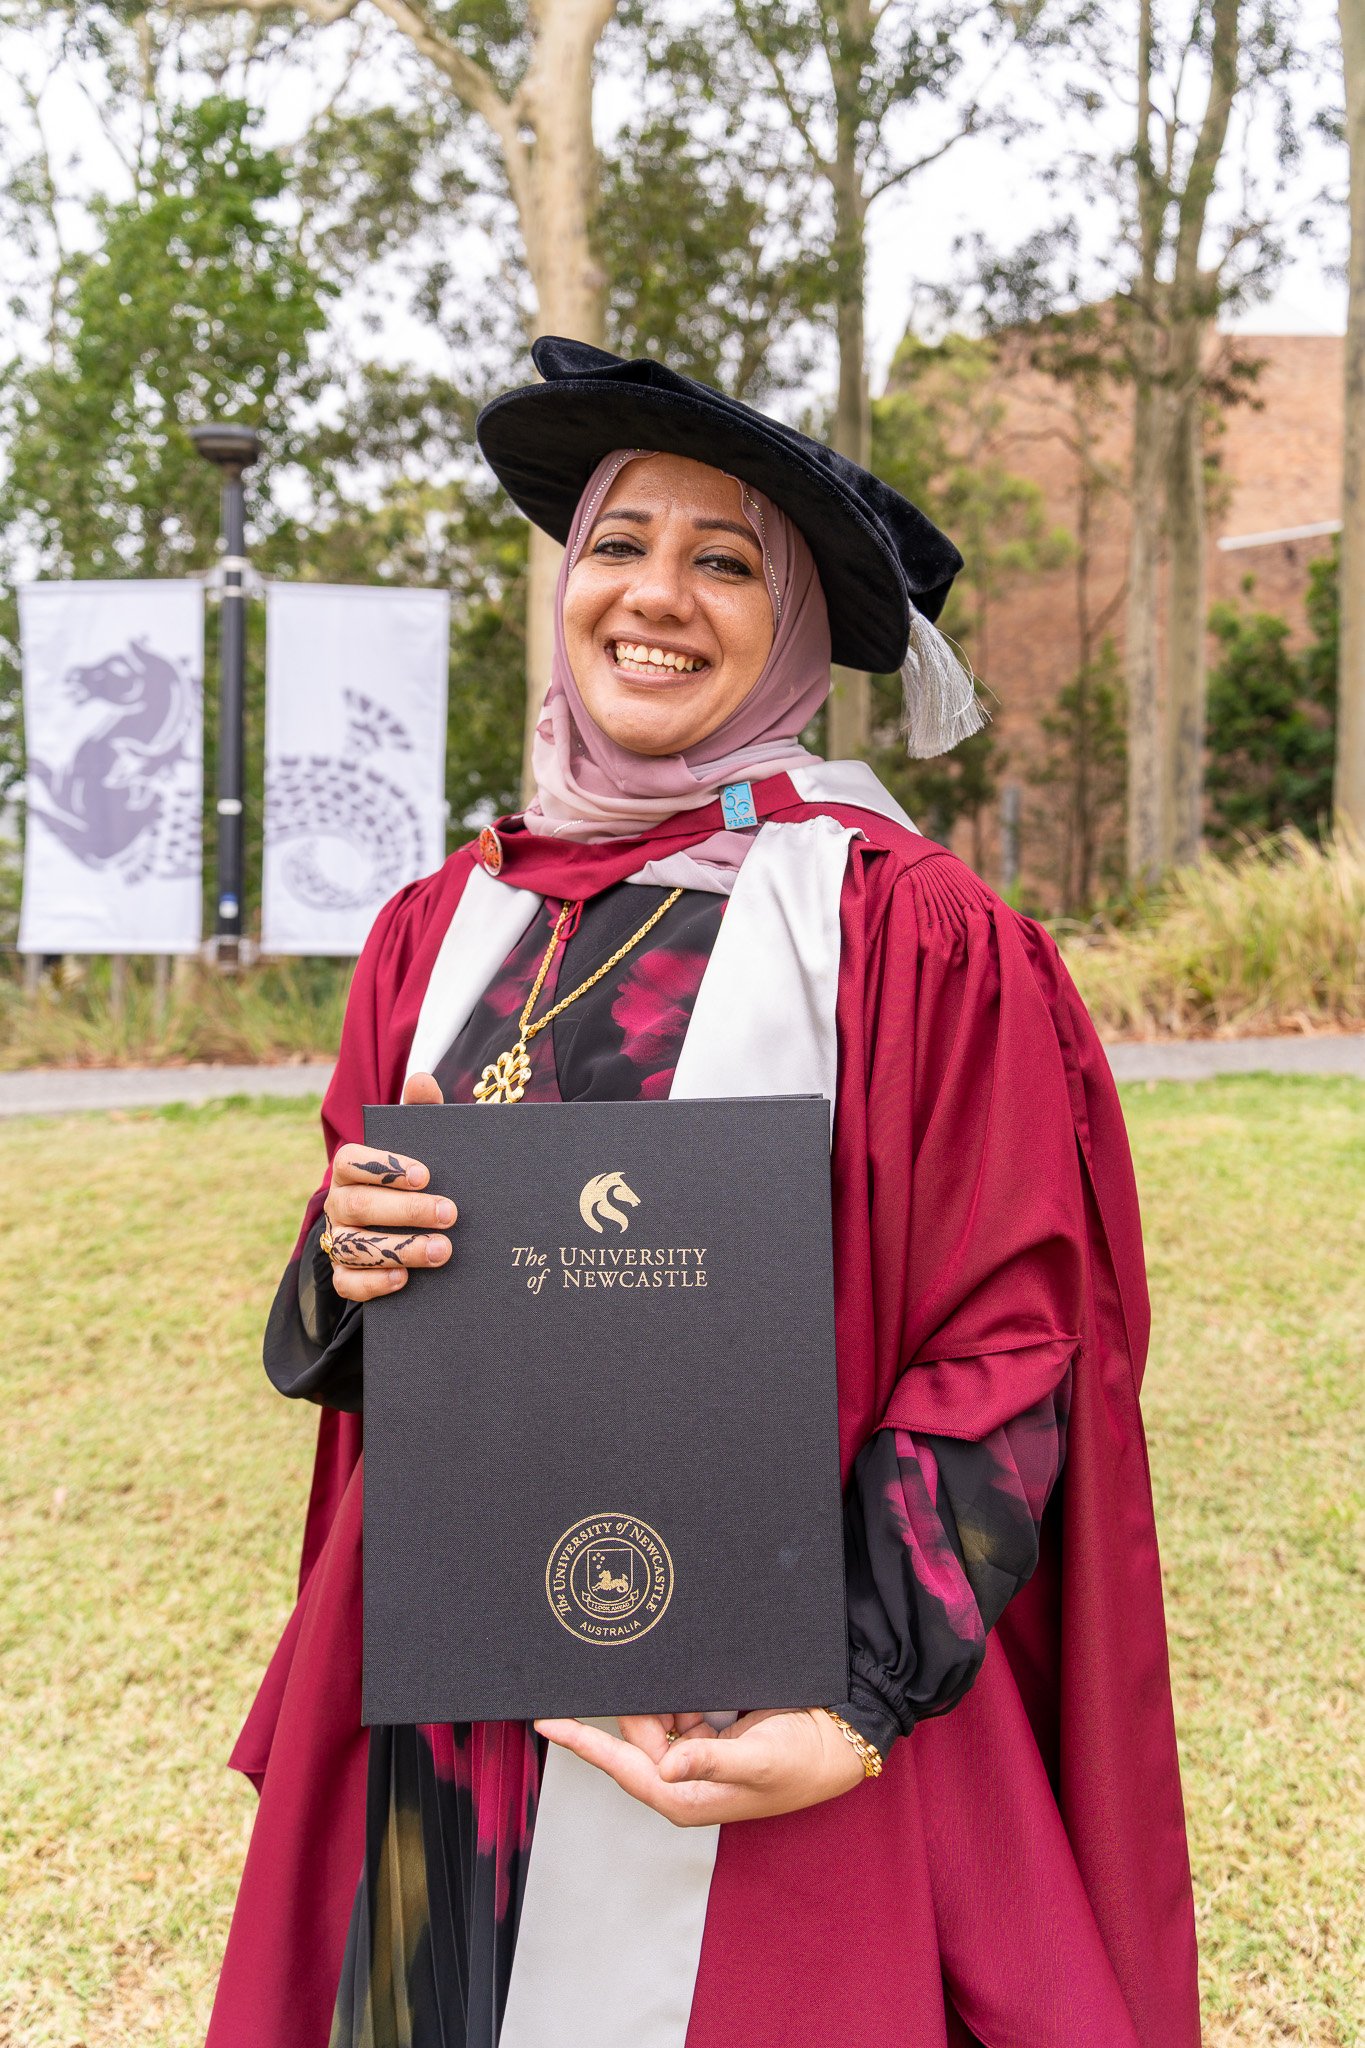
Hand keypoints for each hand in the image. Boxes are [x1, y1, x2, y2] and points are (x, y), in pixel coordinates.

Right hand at [323, 1072, 454, 1301]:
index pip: (352, 1161)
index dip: (385, 1168)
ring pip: (354, 1247)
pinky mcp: (344, 1273)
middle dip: (407, 1212)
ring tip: (443, 1250)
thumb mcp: (423, 1143)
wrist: (410, 1224)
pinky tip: (405, 1279)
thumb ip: (421, 1113)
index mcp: (351, 1168)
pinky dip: (374, 1283)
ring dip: (400, 1248)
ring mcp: (338, 1240)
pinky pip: (347, 1283)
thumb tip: (423, 1079)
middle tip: (450, 1213)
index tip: (426, 1174)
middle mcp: (339, 1203)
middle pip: (361, 1207)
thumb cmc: (416, 1175)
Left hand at [533, 1707, 865, 1826]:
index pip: (621, 1766)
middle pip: (637, 1733)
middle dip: (640, 1703)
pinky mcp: (709, 1736)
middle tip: (657, 1674)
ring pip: (656, 1716)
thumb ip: (709, 1761)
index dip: (583, 1743)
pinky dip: (680, 1691)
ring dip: (663, 1695)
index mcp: (685, 1796)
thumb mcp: (757, 1760)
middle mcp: (683, 1778)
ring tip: (699, 1684)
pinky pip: (678, 1707)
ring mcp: (695, 1756)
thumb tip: (664, 1767)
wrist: (837, 1744)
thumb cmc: (802, 1762)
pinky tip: (697, 1680)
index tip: (548, 1722)